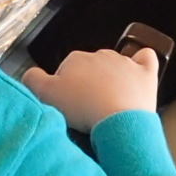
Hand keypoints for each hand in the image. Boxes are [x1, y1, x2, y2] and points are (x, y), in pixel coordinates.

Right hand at [22, 48, 159, 132]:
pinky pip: (145, 58)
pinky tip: (138, 73)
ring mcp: (125, 63)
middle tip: (87, 109)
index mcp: (76, 59)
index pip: (67, 70)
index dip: (66, 89)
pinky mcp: (145, 73)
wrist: (118, 120)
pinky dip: (142, 62)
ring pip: (116, 65)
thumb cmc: (81, 108)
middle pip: (90, 68)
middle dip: (88, 84)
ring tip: (109, 105)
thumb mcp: (45, 95)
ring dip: (112, 80)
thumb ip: (32, 80)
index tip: (69, 106)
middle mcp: (100, 55)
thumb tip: (30, 74)